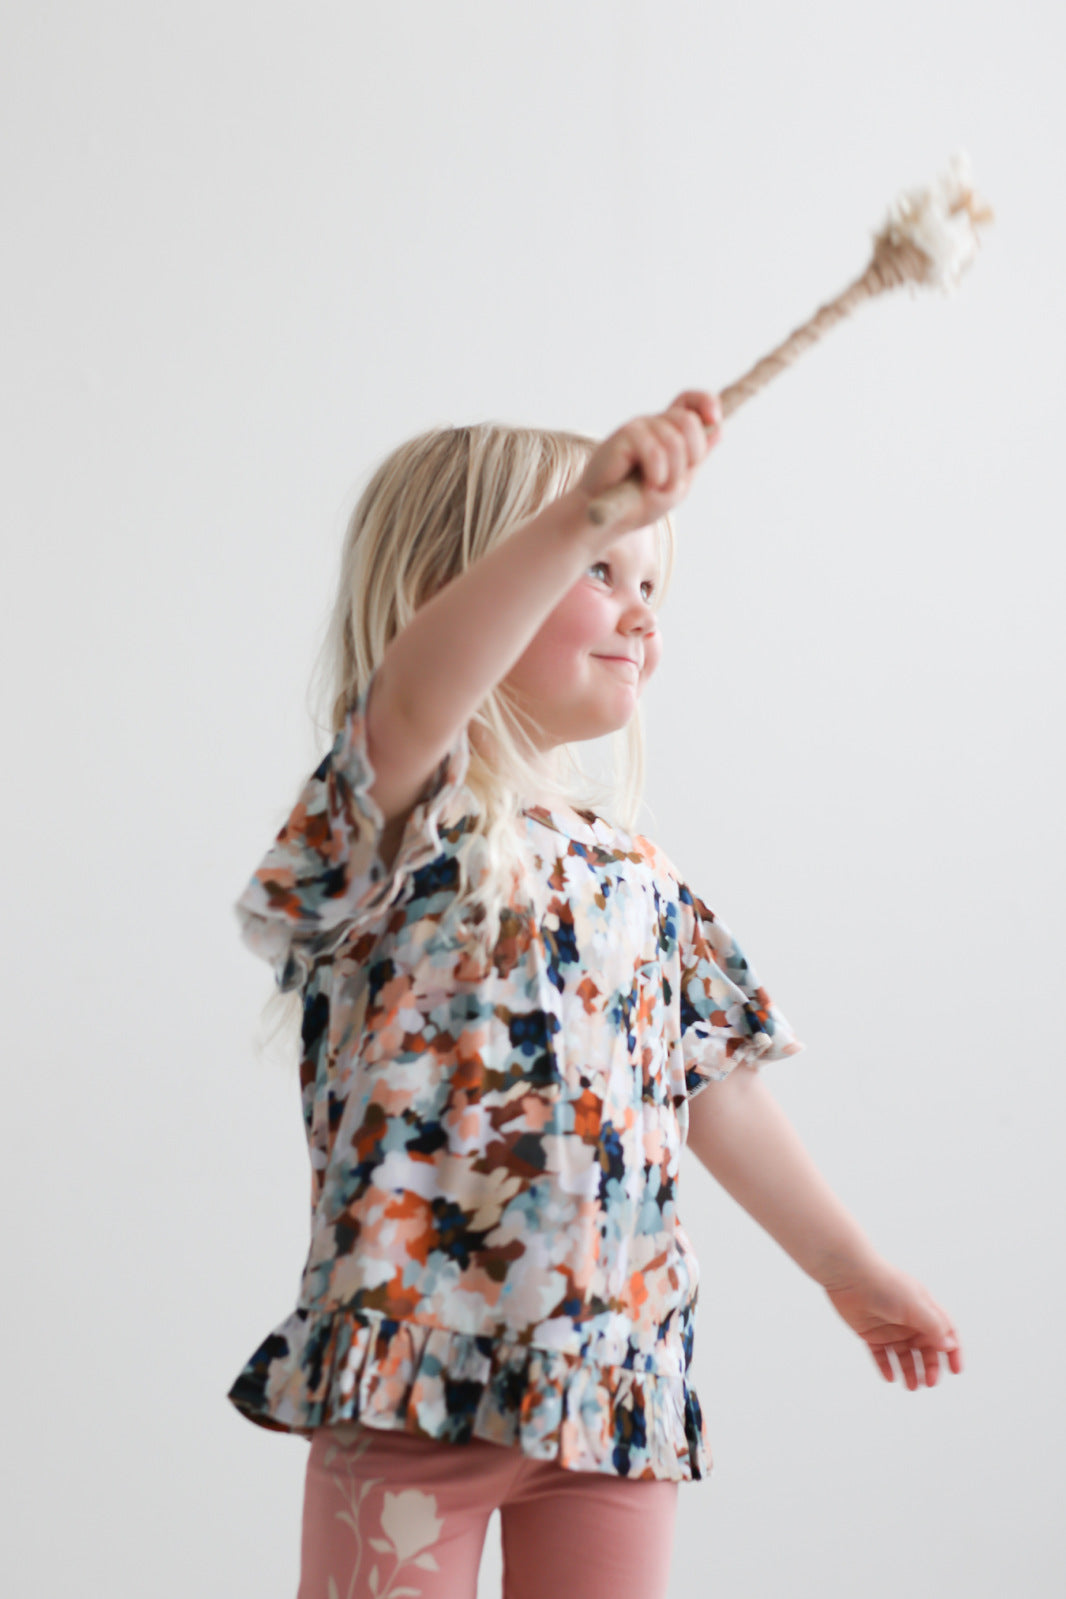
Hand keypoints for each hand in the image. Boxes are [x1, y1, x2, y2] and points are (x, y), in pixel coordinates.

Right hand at [575, 390, 721, 538]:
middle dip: (692, 455)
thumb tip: (719, 430)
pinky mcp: (623, 437)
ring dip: (672, 473)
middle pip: (689, 420)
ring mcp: (637, 428)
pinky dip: (658, 474)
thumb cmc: (637, 503)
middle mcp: (652, 425)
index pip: (690, 401)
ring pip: (675, 440)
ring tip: (655, 487)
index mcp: (667, 432)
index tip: (715, 419)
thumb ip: (697, 458)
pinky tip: (646, 484)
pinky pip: (655, 452)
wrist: (605, 520)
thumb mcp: (678, 483)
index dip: (707, 402)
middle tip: (673, 479)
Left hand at [824, 1259, 962, 1389]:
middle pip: (926, 1349)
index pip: (945, 1333)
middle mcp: (909, 1320)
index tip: (956, 1371)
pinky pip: (881, 1356)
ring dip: (910, 1371)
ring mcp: (890, 1328)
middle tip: (929, 1382)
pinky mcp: (871, 1334)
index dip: (952, 1351)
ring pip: (905, 1356)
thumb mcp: (915, 1306)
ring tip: (911, 1386)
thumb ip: (934, 1326)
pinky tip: (890, 1377)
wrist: (850, 1276)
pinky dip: (886, 1367)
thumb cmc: (885, 1285)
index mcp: (924, 1309)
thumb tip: (949, 1345)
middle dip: (930, 1367)